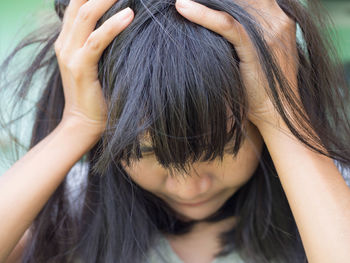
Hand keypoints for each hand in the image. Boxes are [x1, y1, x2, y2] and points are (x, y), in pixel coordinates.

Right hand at [54, 0, 133, 134]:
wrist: (84, 123)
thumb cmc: (98, 95)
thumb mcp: (97, 64)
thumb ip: (102, 45)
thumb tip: (128, 26)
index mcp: (68, 40)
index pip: (77, 5)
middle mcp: (65, 43)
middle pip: (79, 3)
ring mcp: (69, 54)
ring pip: (85, 16)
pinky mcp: (80, 67)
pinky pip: (96, 41)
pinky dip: (112, 26)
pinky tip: (129, 16)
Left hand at [175, 0, 297, 128]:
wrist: (277, 112)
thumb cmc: (265, 86)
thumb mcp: (261, 52)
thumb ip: (250, 33)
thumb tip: (225, 24)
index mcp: (280, 19)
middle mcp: (277, 19)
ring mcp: (268, 32)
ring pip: (234, 3)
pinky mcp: (254, 47)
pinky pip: (227, 24)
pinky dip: (203, 15)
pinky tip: (182, 7)